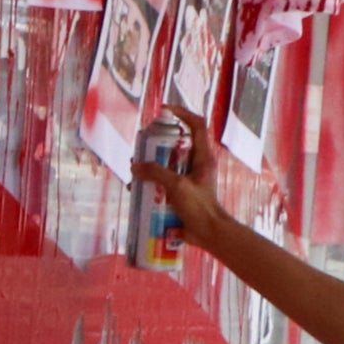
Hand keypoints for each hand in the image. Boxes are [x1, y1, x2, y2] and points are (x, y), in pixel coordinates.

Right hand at [142, 117, 228, 248]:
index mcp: (203, 157)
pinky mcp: (180, 193)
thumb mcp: (177, 186)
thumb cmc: (200, 207)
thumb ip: (156, 173)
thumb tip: (135, 166)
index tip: (164, 111)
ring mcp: (188, 179)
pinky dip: (150, 184)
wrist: (208, 233)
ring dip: (150, 166)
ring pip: (167, 164)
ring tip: (136, 171)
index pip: (197, 125)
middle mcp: (196, 164)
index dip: (182, 113)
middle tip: (141, 147)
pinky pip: (163, 182)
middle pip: (176, 144)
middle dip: (157, 144)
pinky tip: (138, 190)